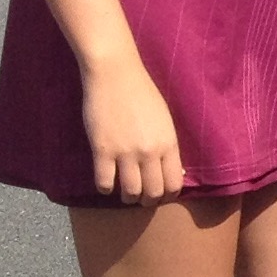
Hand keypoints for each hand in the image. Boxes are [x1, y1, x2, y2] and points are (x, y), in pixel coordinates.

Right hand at [83, 54, 183, 203]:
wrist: (115, 76)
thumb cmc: (142, 94)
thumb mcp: (165, 120)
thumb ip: (167, 146)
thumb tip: (173, 171)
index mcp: (169, 143)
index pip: (174, 183)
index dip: (168, 194)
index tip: (161, 194)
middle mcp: (150, 151)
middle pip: (153, 192)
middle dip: (148, 200)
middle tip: (142, 198)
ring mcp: (126, 152)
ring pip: (130, 191)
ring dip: (128, 198)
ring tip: (125, 194)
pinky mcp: (102, 150)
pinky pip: (104, 182)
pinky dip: (105, 188)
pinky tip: (106, 182)